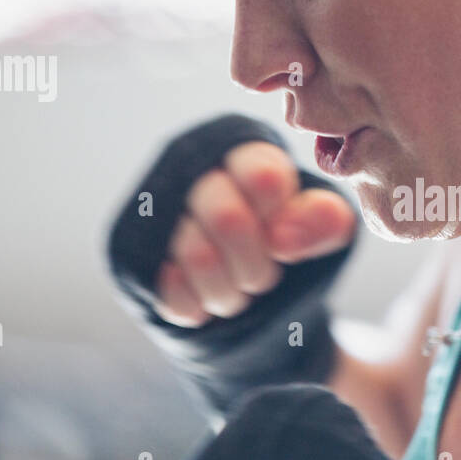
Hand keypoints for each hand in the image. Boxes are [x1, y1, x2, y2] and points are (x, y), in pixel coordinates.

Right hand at [154, 139, 356, 327]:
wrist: (246, 291)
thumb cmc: (286, 239)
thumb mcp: (322, 228)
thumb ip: (325, 221)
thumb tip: (283, 237)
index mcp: (243, 152)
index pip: (265, 177)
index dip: (281, 219)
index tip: (283, 234)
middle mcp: (194, 169)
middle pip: (229, 219)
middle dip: (256, 266)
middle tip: (264, 279)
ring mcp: (159, 211)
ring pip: (198, 256)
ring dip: (230, 291)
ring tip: (237, 289)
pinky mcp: (136, 254)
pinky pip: (171, 291)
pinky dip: (199, 306)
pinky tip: (206, 297)